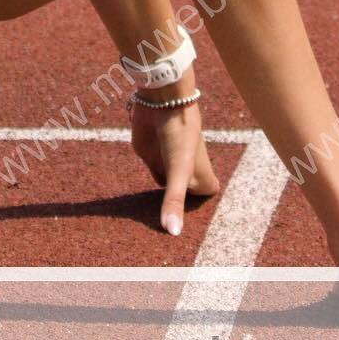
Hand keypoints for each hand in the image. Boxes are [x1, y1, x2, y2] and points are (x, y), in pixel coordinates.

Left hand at [129, 93, 218, 235]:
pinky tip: (133, 208)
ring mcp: (168, 168)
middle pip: (181, 202)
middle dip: (174, 215)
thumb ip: (174, 201)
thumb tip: (173, 233)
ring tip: (147, 235)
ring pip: (162, 193)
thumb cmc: (180, 136)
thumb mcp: (179, 172)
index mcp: (202, 178)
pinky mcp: (149, 159)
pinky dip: (142, 189)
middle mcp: (186, 175)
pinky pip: (148, 177)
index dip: (200, 214)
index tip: (191, 230)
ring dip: (156, 205)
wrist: (161, 102)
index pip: (205, 201)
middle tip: (164, 237)